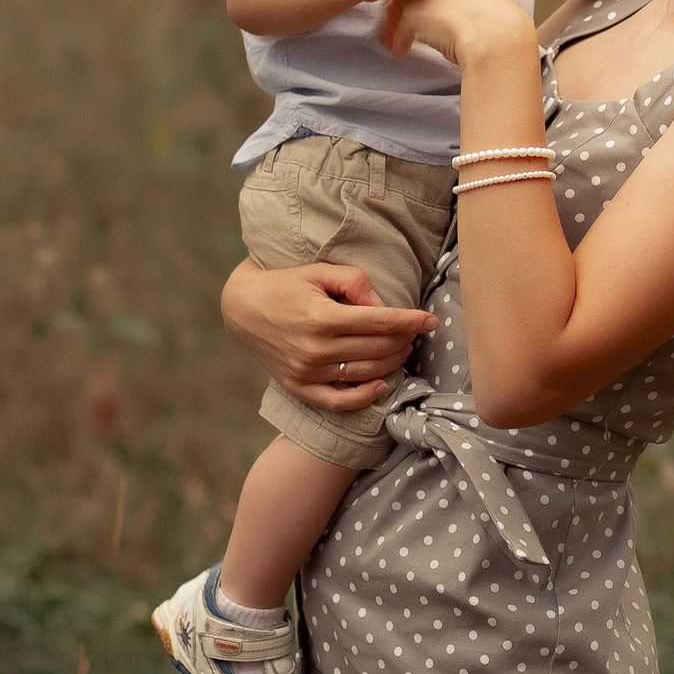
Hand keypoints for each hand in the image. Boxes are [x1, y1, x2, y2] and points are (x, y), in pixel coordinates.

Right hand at [220, 258, 432, 410]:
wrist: (242, 309)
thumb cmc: (286, 285)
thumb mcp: (318, 271)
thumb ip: (354, 282)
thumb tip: (382, 306)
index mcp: (321, 317)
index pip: (380, 322)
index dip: (411, 321)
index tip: (432, 320)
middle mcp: (314, 349)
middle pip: (378, 349)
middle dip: (405, 340)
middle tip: (415, 331)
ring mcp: (306, 372)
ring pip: (366, 373)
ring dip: (393, 362)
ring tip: (403, 349)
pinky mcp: (298, 388)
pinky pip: (338, 401)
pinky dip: (365, 397)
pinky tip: (382, 384)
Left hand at [380, 0, 530, 62]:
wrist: (495, 34)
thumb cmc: (497, 12)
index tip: (430, 9)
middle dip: (406, 9)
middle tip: (409, 26)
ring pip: (398, 9)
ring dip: (395, 26)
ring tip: (401, 42)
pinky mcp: (411, 16)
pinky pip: (398, 31)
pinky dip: (399, 43)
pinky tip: (403, 52)